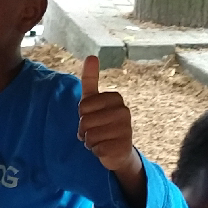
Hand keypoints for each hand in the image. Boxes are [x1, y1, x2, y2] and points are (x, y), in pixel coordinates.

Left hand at [77, 57, 138, 180]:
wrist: (118, 150)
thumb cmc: (102, 123)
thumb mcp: (93, 101)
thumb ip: (91, 79)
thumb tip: (91, 56)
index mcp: (116, 98)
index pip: (83, 106)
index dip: (82, 115)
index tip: (92, 116)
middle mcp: (124, 112)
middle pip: (85, 120)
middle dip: (84, 130)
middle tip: (94, 131)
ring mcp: (125, 130)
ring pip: (90, 135)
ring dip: (90, 141)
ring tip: (100, 140)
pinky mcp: (122, 147)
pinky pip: (97, 148)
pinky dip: (96, 151)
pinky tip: (105, 149)